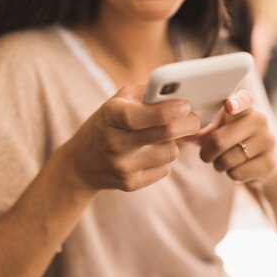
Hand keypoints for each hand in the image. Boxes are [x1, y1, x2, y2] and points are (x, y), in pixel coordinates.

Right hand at [64, 85, 199, 191]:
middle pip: (164, 134)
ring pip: (170, 153)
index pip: (139, 116)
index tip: (186, 106)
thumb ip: (147, 94)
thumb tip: (181, 93)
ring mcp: (122, 166)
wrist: (82, 163)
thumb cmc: (108, 124)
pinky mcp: (129, 184)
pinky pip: (165, 170)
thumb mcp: (118, 102)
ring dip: (173, 144)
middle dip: (188, 125)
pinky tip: (151, 155)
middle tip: (194, 120)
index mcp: (110, 115)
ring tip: (162, 139)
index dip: (166, 111)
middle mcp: (114, 142)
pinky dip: (164, 161)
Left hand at [199, 90, 276, 187]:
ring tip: (224, 160)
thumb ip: (195, 130)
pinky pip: (237, 173)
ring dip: (218, 165)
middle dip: (207, 153)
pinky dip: (230, 174)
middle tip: (207, 154)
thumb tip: (174, 133)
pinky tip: (237, 168)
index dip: (236, 102)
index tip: (228, 106)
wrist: (260, 163)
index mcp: (245, 107)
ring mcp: (268, 141)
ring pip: (228, 160)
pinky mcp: (269, 162)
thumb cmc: (230, 141)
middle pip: (220, 140)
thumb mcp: (213, 132)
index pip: (244, 99)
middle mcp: (260, 120)